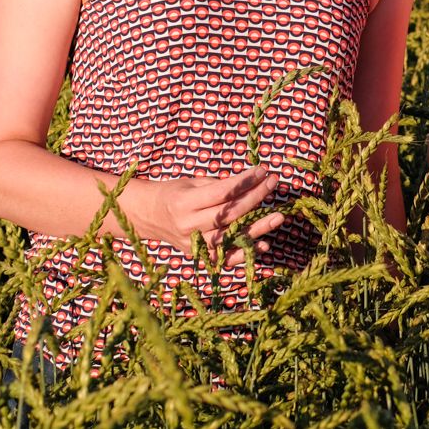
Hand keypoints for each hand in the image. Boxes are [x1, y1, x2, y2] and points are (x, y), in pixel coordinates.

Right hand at [138, 166, 287, 267]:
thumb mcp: (192, 183)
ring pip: (230, 237)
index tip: (263, 170)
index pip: (221, 192)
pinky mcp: (200, 256)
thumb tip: (252, 182)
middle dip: (255, 197)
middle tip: (273, 183)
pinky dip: (245, 253)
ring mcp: (194, 244)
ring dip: (257, 228)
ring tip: (278, 216)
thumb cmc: (174, 193)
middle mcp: (188, 226)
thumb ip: (219, 186)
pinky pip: (226, 258)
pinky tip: (264, 245)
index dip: (244, 181)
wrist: (150, 217)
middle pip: (229, 214)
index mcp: (184, 203)